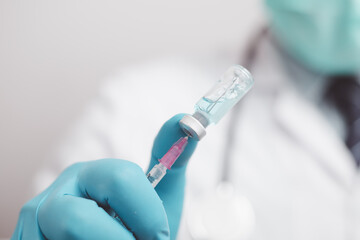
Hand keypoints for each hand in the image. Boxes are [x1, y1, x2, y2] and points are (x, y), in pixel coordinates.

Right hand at [12, 114, 196, 239]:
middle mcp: (55, 194)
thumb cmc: (138, 229)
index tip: (159, 233)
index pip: (120, 179)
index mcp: (90, 174)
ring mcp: (33, 224)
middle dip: (117, 239)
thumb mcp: (159, 197)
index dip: (147, 214)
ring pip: (71, 238)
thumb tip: (185, 121)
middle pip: (79, 219)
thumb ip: (171, 160)